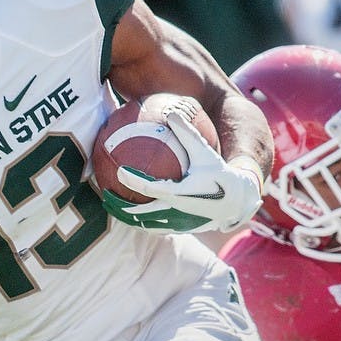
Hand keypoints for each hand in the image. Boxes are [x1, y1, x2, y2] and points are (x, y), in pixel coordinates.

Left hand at [102, 111, 262, 233]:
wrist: (237, 202)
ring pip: (144, 224)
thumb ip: (187, 132)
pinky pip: (153, 227)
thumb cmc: (220, 173)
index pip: (152, 188)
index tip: (119, 171)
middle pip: (140, 213)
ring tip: (110, 206)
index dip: (133, 180)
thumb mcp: (205, 151)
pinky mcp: (179, 229)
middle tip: (103, 194)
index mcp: (182, 193)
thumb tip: (171, 111)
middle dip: (119, 205)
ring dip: (126, 216)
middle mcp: (177, 212)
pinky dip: (138, 221)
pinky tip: (127, 212)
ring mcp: (177, 223)